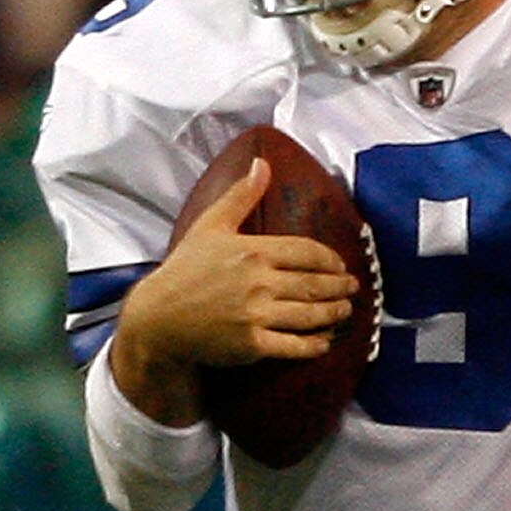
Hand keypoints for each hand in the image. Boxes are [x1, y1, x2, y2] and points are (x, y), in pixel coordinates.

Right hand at [115, 157, 353, 418]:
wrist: (158, 318)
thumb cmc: (185, 270)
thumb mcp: (210, 225)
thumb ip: (240, 196)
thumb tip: (262, 164)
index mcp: (252, 251)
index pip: (307, 252)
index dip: (330, 259)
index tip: (339, 264)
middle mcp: (258, 283)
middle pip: (315, 284)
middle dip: (340, 286)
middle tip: (352, 287)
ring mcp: (257, 315)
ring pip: (311, 315)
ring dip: (335, 313)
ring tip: (345, 310)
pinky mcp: (253, 345)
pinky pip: (295, 346)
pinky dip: (315, 345)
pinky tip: (324, 342)